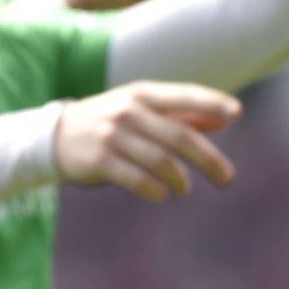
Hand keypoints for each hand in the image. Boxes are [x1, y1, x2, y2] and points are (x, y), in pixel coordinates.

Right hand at [53, 81, 240, 202]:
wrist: (54, 137)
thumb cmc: (110, 124)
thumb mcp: (142, 110)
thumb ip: (183, 114)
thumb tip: (228, 117)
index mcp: (141, 94)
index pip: (182, 95)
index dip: (210, 102)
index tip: (235, 112)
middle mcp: (126, 111)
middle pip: (178, 137)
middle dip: (209, 160)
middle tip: (227, 179)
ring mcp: (110, 135)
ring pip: (160, 160)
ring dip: (180, 179)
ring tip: (184, 189)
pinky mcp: (98, 159)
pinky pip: (137, 178)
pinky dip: (155, 189)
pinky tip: (162, 194)